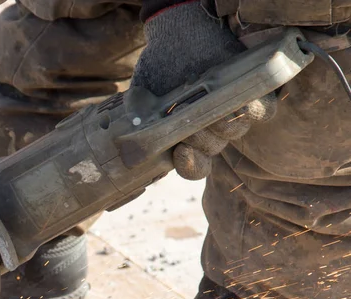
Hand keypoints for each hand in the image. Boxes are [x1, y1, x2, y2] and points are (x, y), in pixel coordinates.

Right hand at [132, 1, 276, 179]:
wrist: (179, 35)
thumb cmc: (159, 67)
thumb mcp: (142, 93)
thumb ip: (137, 113)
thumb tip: (134, 123)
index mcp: (186, 139)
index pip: (195, 166)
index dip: (190, 165)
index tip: (181, 153)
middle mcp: (211, 130)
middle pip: (214, 148)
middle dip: (202, 140)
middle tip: (191, 125)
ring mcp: (231, 112)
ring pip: (235, 131)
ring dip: (225, 125)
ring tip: (214, 112)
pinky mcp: (251, 93)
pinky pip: (262, 110)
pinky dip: (255, 108)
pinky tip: (245, 101)